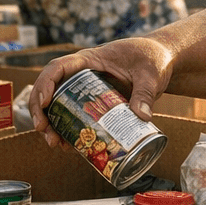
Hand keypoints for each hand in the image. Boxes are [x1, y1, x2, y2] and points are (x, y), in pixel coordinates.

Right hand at [28, 37, 173, 147]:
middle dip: (42, 111)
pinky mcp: (95, 104)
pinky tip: (68, 146)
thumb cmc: (153, 58)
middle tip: (44, 131)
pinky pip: (74, 116)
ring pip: (59, 105)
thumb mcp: (150, 73)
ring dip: (51, 125)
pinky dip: (67, 130)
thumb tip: (141, 116)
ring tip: (55, 144)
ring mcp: (86, 90)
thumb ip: (146, 92)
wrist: (163, 62)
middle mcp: (82, 74)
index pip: (58, 67)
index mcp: (89, 59)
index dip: (45, 84)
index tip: (44, 103)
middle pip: (51, 89)